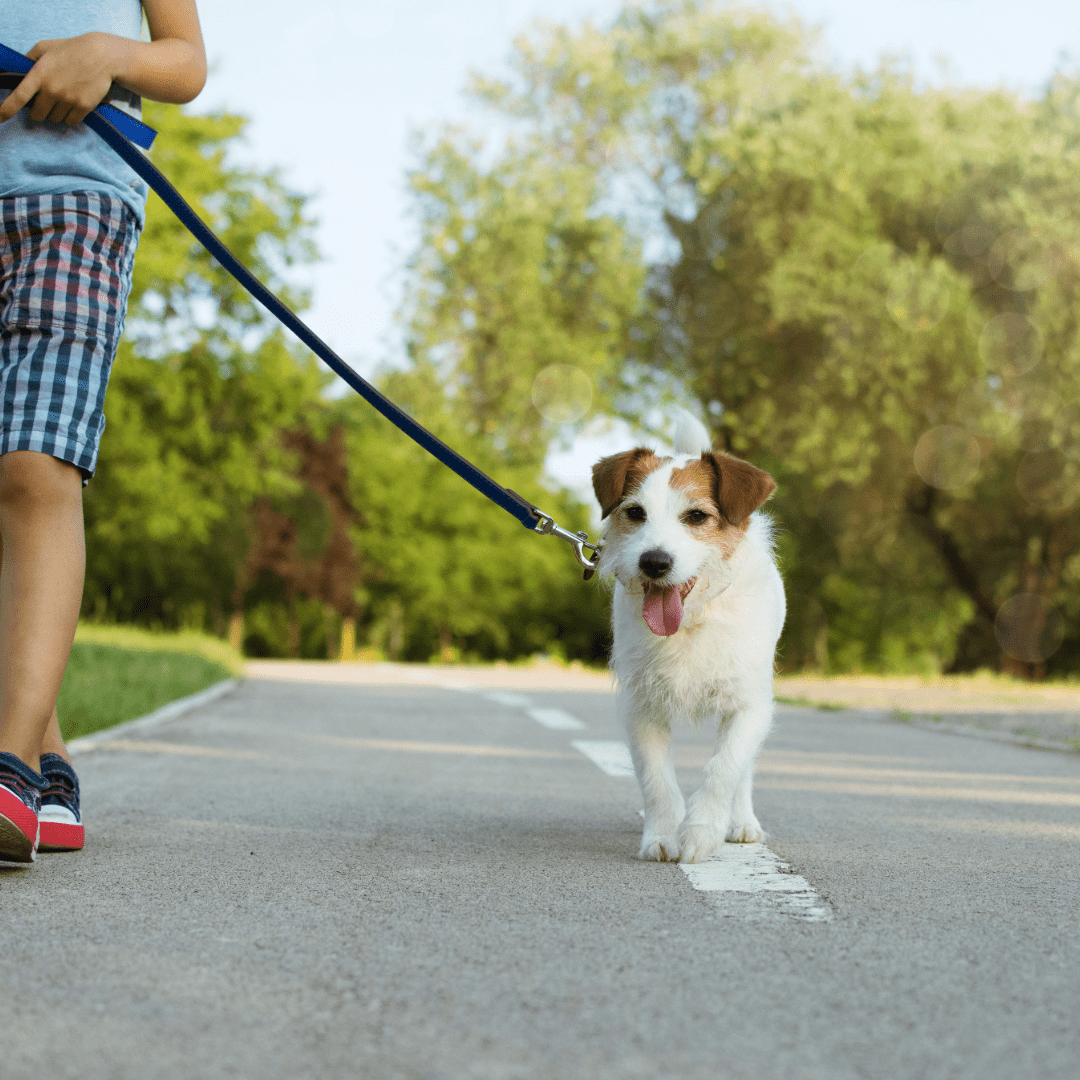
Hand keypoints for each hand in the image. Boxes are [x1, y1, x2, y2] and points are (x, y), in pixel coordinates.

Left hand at [0, 33, 121, 126]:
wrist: (102, 56)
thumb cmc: (72, 49)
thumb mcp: (45, 47)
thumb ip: (30, 59)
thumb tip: (22, 70)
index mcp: (39, 74)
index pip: (19, 97)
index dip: (7, 110)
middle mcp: (52, 90)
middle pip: (38, 114)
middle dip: (39, 111)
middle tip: (46, 102)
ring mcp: (68, 100)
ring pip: (55, 118)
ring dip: (56, 112)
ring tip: (65, 99)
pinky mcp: (83, 107)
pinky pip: (71, 121)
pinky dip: (70, 116)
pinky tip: (74, 104)